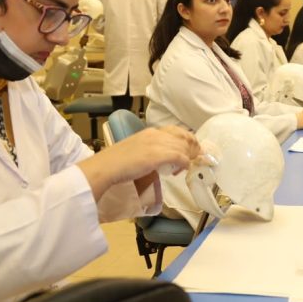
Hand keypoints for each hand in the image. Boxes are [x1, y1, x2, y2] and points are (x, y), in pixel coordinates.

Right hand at [77, 125, 200, 200]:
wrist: (106, 167)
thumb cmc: (117, 162)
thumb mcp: (136, 150)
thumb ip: (150, 151)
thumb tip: (161, 160)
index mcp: (150, 131)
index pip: (176, 131)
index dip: (187, 140)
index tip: (192, 149)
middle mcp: (155, 134)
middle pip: (183, 137)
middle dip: (193, 148)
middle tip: (196, 158)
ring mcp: (157, 144)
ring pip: (183, 147)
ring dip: (189, 158)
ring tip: (186, 167)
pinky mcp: (158, 155)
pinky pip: (180, 157)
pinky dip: (184, 164)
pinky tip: (182, 170)